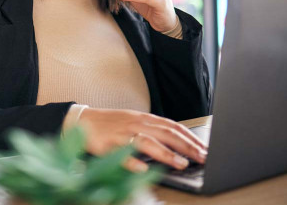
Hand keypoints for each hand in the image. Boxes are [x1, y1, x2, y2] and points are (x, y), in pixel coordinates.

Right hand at [78, 108, 206, 171]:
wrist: (81, 120)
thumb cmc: (110, 124)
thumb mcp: (134, 122)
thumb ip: (153, 130)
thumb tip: (176, 141)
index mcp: (143, 118)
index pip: (173, 126)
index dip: (190, 137)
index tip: (204, 148)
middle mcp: (136, 124)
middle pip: (165, 133)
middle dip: (186, 146)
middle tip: (202, 157)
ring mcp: (122, 134)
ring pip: (147, 142)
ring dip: (166, 153)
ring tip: (181, 163)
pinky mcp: (108, 145)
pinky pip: (122, 154)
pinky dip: (133, 162)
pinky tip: (143, 169)